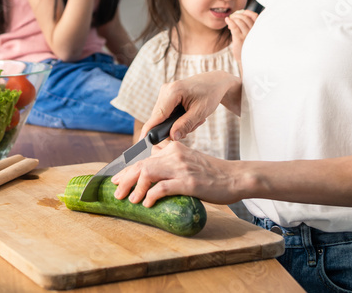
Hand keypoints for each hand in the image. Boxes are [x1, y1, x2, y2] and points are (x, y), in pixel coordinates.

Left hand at [111, 140, 238, 206]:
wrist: (236, 177)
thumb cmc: (213, 172)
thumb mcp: (190, 160)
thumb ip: (173, 161)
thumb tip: (153, 168)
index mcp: (175, 148)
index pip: (144, 157)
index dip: (127, 169)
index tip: (117, 178)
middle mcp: (175, 155)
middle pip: (141, 164)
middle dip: (125, 178)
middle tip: (116, 192)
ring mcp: (182, 168)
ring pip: (147, 172)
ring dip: (134, 187)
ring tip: (129, 200)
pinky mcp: (189, 182)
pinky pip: (163, 187)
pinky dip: (151, 195)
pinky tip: (147, 204)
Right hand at [139, 71, 241, 141]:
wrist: (215, 82)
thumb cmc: (210, 94)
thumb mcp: (200, 112)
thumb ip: (185, 125)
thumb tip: (172, 137)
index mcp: (173, 91)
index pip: (157, 115)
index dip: (150, 130)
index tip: (143, 142)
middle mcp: (165, 90)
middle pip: (159, 118)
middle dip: (174, 127)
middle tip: (193, 126)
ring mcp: (165, 92)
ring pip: (163, 117)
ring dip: (177, 123)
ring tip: (195, 119)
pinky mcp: (167, 95)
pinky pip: (166, 113)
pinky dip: (177, 118)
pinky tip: (190, 115)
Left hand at [225, 9, 257, 64]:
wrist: (245, 60)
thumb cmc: (247, 46)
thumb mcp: (250, 36)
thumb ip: (246, 26)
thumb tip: (237, 16)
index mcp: (258, 30)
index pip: (255, 16)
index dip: (247, 12)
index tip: (242, 12)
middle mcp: (254, 32)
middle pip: (245, 18)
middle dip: (238, 15)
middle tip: (233, 16)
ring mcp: (247, 35)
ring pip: (239, 21)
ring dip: (233, 18)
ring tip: (229, 20)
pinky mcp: (239, 39)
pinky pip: (234, 27)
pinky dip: (230, 21)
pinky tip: (227, 20)